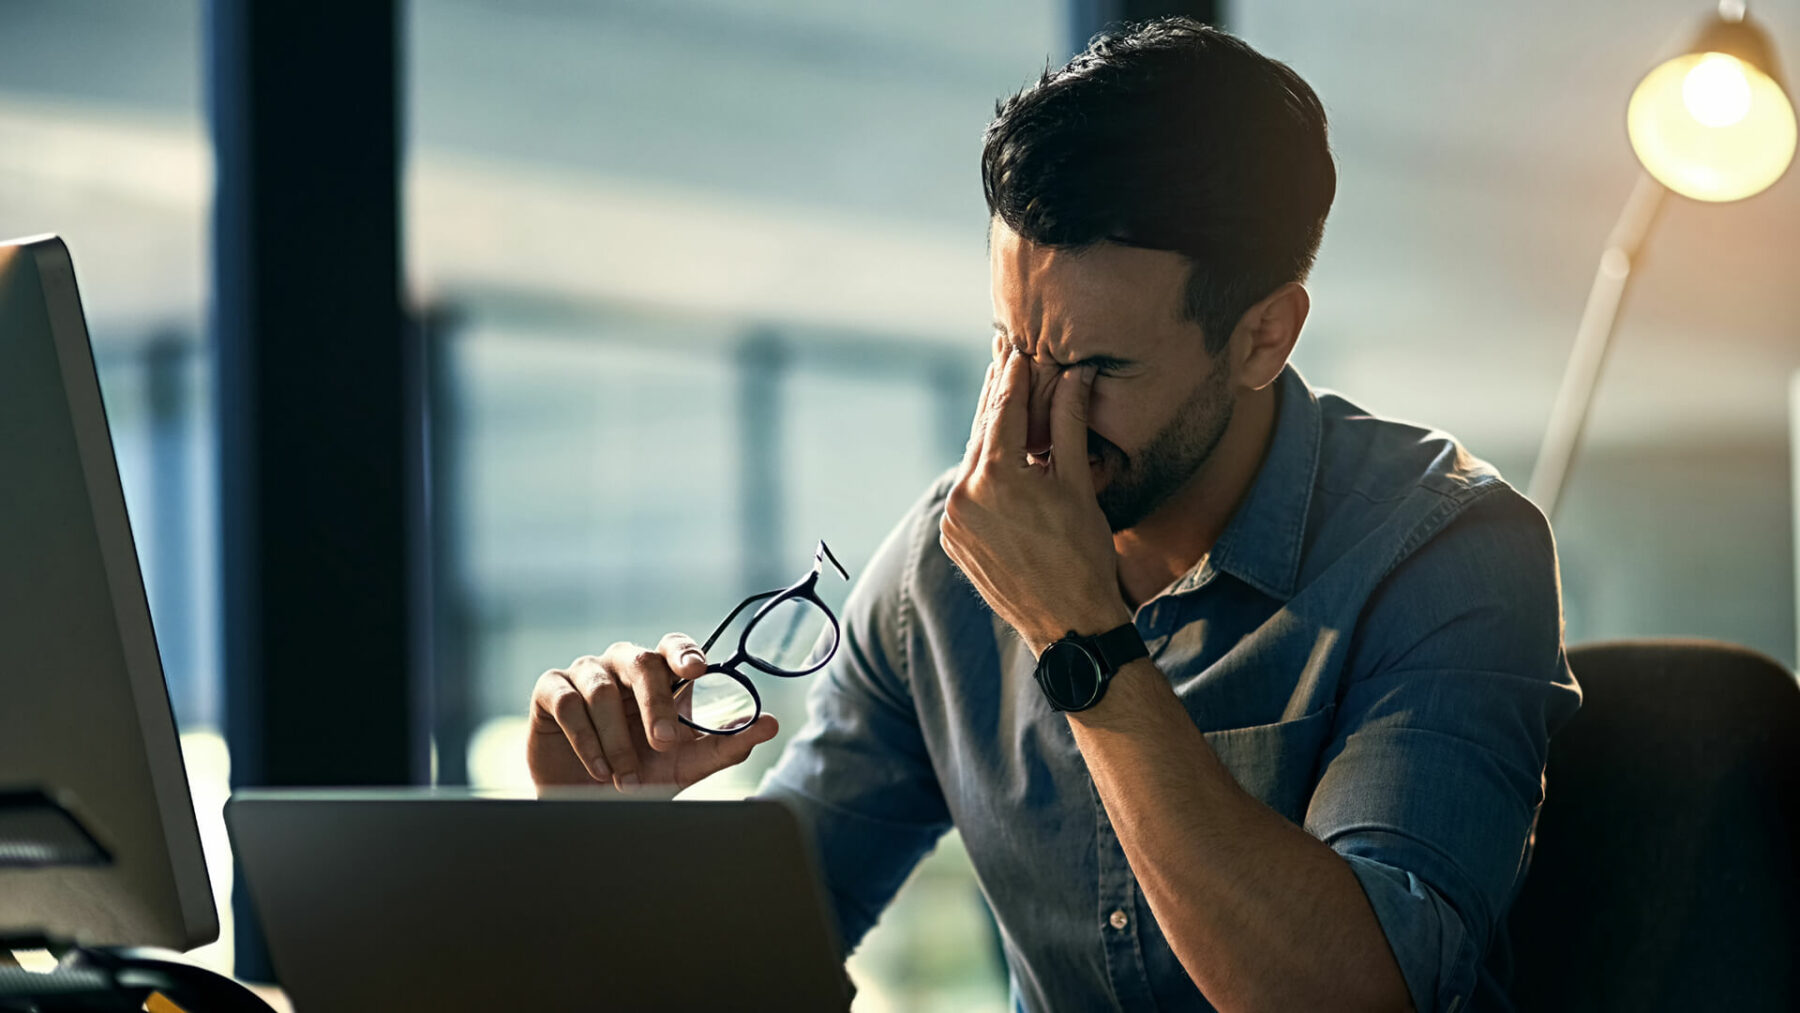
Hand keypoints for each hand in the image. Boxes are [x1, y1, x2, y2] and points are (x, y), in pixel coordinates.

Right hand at [526, 634, 778, 792]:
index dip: (684, 651)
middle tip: (665, 743)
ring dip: (617, 739)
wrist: (588, 806)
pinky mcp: (551, 690)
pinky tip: (599, 769)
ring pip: (602, 689)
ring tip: (626, 777)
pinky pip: (569, 702)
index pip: (673, 646)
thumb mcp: (688, 765)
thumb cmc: (642, 775)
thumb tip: (771, 725)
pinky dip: (586, 740)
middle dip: (656, 705)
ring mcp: (585, 674)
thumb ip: (727, 745)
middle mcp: (623, 666)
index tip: (696, 669)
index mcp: (659, 676)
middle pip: (641, 662)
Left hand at [939, 344, 1130, 655]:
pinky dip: (982, 469)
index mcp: (996, 476)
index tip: (1017, 348)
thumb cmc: (1084, 554)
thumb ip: (1067, 424)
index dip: (1013, 376)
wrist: (1068, 623)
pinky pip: (967, 491)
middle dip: (997, 395)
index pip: (1004, 409)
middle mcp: (965, 495)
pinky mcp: (954, 539)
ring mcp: (954, 520)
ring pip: (972, 460)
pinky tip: (999, 453)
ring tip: (1003, 400)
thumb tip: (1074, 375)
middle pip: (982, 431)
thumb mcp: (1078, 483)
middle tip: (1003, 359)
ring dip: (990, 431)